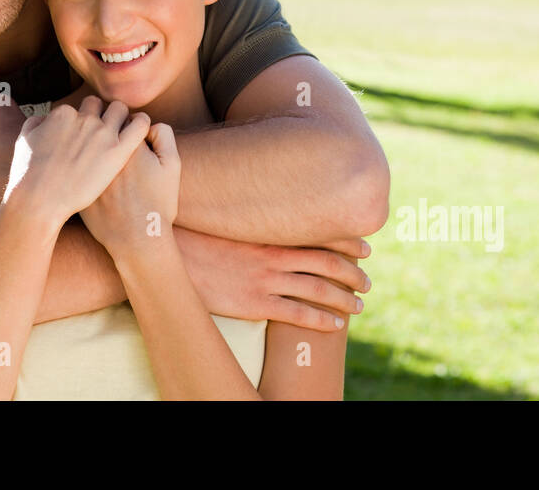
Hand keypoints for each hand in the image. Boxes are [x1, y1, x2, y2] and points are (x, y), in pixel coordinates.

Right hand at [5, 96, 151, 227]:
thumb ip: (36, 123)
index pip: (78, 108)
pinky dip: (142, 124)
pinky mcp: (118, 151)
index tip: (81, 135)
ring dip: (120, 118)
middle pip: (99, 105)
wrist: (39, 200)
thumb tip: (44, 119)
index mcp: (63, 114)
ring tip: (121, 132)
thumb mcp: (24, 141)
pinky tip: (140, 132)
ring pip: (120, 110)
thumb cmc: (27, 176)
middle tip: (101, 133)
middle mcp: (84, 118)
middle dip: (100, 115)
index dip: (80, 121)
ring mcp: (102, 133)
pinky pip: (140, 125)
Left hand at [80, 123, 178, 256]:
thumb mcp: (172, 166)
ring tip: (97, 157)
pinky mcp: (73, 184)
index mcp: (125, 143)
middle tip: (111, 145)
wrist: (137, 240)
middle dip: (102, 128)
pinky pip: (70, 163)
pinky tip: (85, 174)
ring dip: (86, 143)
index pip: (120, 116)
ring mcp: (84, 169)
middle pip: (97, 124)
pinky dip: (75, 163)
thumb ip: (164, 135)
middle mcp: (101, 152)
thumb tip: (149, 123)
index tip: (128, 137)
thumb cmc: (157, 204)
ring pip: (81, 142)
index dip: (126, 126)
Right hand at [175, 227, 371, 331]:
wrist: (170, 254)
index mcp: (270, 232)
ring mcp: (266, 280)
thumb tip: (266, 213)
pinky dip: (321, 320)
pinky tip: (335, 325)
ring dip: (343, 298)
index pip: (320, 233)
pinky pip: (297, 314)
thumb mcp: (229, 219)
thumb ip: (252, 219)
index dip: (347, 241)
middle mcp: (275, 255)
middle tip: (368, 280)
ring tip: (359, 306)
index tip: (365, 246)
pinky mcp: (255, 304)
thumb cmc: (197, 234)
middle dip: (352, 273)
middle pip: (327, 263)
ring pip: (318, 290)